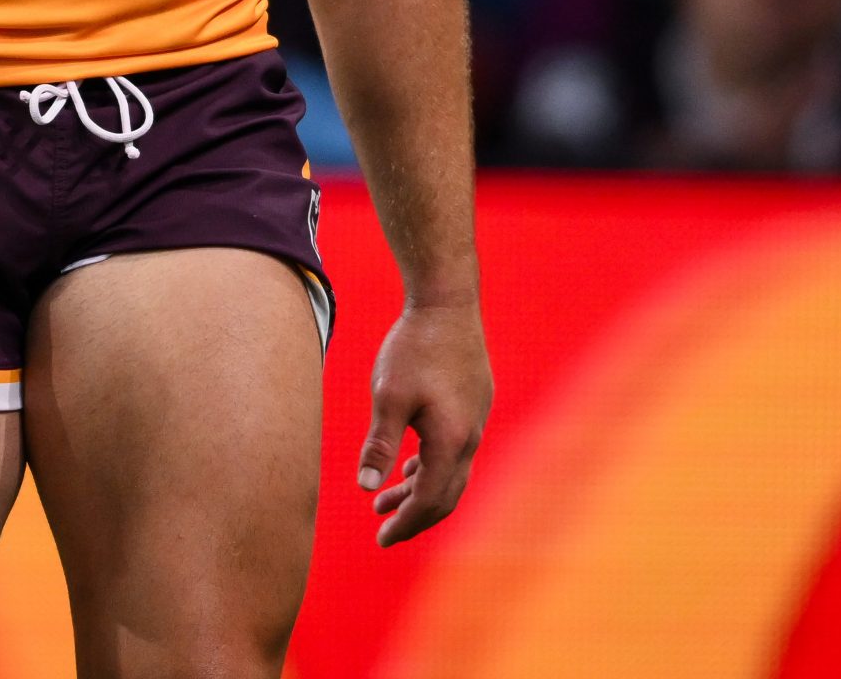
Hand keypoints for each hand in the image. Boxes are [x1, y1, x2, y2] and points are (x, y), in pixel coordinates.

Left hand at [358, 298, 490, 547]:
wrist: (447, 303)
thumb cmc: (415, 347)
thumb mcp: (388, 395)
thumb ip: (379, 444)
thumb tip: (365, 487)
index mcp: (450, 440)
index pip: (430, 499)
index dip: (406, 523)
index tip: (382, 537)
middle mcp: (470, 437)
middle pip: (445, 495)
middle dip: (414, 517)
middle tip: (384, 532)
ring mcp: (475, 421)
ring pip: (450, 473)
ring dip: (419, 491)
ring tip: (384, 501)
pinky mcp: (473, 406)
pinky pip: (455, 453)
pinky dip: (431, 469)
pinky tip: (409, 468)